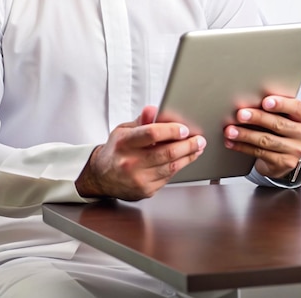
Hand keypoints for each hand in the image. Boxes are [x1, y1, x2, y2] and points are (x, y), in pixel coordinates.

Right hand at [75, 106, 205, 200]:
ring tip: (197, 148)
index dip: (171, 130)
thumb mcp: (123, 130)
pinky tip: (185, 159)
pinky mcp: (145, 191)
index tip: (184, 129)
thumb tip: (154, 110)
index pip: (151, 133)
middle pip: (166, 152)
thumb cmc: (115, 150)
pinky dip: (179, 167)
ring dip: (188, 156)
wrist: (101, 177)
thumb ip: (142, 121)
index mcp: (124, 142)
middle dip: (188, 145)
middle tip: (199, 139)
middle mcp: (131, 161)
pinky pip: (168, 177)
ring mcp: (138, 178)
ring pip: (171, 167)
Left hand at [223, 95, 300, 179]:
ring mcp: (297, 150)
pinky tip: (232, 142)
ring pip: (267, 140)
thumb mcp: (282, 113)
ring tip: (230, 130)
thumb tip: (249, 96)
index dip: (280, 104)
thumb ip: (273, 105)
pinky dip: (243, 147)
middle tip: (240, 114)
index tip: (265, 102)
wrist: (284, 153)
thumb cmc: (280, 126)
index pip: (296, 107)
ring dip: (245, 134)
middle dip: (257, 118)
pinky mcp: (285, 163)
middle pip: (278, 124)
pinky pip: (261, 153)